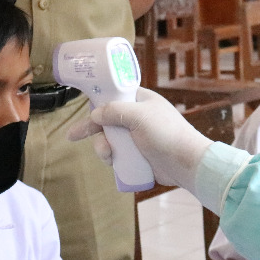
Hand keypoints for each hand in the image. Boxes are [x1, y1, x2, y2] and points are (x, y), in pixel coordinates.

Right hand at [69, 89, 213, 191]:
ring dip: (102, 147)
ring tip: (107, 156)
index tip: (82, 107)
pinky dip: (111, 158)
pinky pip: (117, 154)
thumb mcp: (139, 116)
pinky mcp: (137, 155)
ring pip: (109, 139)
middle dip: (93, 129)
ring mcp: (137, 136)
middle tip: (73, 136)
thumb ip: (114, 111)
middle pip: (106, 119)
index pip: (113, 95)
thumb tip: (95, 114)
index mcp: (141, 101)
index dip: (97, 101)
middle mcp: (137, 117)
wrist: (186, 163)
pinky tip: (112, 163)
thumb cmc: (166, 134)